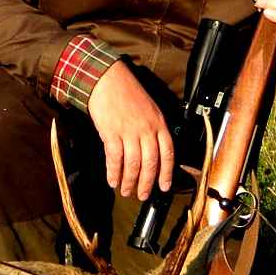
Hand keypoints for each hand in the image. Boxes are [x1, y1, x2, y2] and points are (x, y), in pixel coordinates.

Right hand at [86, 60, 173, 200]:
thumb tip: (154, 152)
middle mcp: (147, 129)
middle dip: (146, 183)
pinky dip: (113, 172)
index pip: (168, 153)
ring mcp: (129, 131)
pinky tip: (112, 180)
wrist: (107, 79)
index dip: (167, 173)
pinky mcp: (111, 132)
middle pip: (150, 163)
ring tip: (126, 191)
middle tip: (142, 195)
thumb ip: (154, 129)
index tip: (164, 187)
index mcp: (159, 124)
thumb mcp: (150, 109)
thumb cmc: (128, 93)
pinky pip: (114, 158)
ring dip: (129, 181)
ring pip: (133, 164)